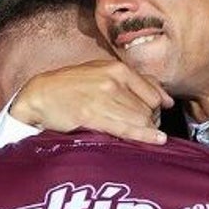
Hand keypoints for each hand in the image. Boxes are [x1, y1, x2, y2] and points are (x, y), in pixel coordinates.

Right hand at [11, 60, 173, 144]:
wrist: (41, 94)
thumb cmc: (75, 85)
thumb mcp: (105, 73)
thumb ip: (136, 82)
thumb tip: (167, 99)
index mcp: (118, 69)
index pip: (154, 94)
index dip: (157, 109)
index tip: (152, 116)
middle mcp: (114, 81)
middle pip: (149, 110)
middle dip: (150, 122)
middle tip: (141, 128)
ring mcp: (103, 98)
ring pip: (140, 120)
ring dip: (142, 130)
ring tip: (134, 133)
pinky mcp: (92, 115)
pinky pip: (126, 128)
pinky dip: (144, 136)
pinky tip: (157, 140)